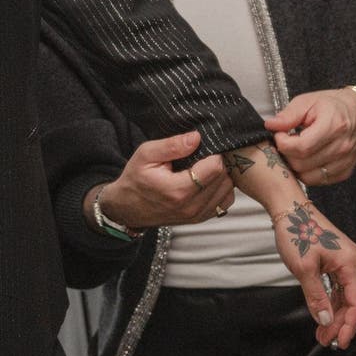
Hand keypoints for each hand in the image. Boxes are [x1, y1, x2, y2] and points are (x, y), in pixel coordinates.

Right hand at [91, 131, 234, 230]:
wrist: (127, 207)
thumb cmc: (136, 179)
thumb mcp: (146, 154)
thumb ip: (172, 145)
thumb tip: (196, 137)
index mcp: (178, 190)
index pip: (215, 167)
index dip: (213, 153)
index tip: (203, 147)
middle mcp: (191, 207)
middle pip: (224, 178)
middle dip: (219, 162)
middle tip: (205, 155)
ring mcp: (197, 215)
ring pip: (228, 190)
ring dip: (222, 176)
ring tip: (205, 167)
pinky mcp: (200, 218)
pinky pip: (224, 202)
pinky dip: (221, 189)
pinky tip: (208, 180)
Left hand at [265, 88, 355, 185]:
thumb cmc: (333, 105)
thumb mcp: (309, 101)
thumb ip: (289, 115)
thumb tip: (270, 125)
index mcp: (333, 126)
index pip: (301, 147)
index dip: (283, 143)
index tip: (280, 134)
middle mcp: (341, 147)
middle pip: (301, 164)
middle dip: (286, 154)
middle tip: (285, 142)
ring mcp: (345, 162)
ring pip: (307, 176)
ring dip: (294, 166)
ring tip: (294, 150)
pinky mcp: (345, 172)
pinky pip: (318, 181)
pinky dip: (306, 173)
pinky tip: (305, 158)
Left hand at [270, 199, 355, 347]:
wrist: (288, 208)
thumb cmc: (296, 231)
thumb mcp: (304, 269)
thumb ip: (317, 296)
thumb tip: (326, 320)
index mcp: (350, 263)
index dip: (349, 325)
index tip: (340, 342)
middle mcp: (350, 262)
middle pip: (351, 300)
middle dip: (340, 322)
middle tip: (326, 340)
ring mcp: (342, 260)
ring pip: (343, 294)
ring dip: (334, 314)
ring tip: (322, 332)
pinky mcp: (332, 259)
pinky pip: (336, 285)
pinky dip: (329, 301)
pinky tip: (322, 313)